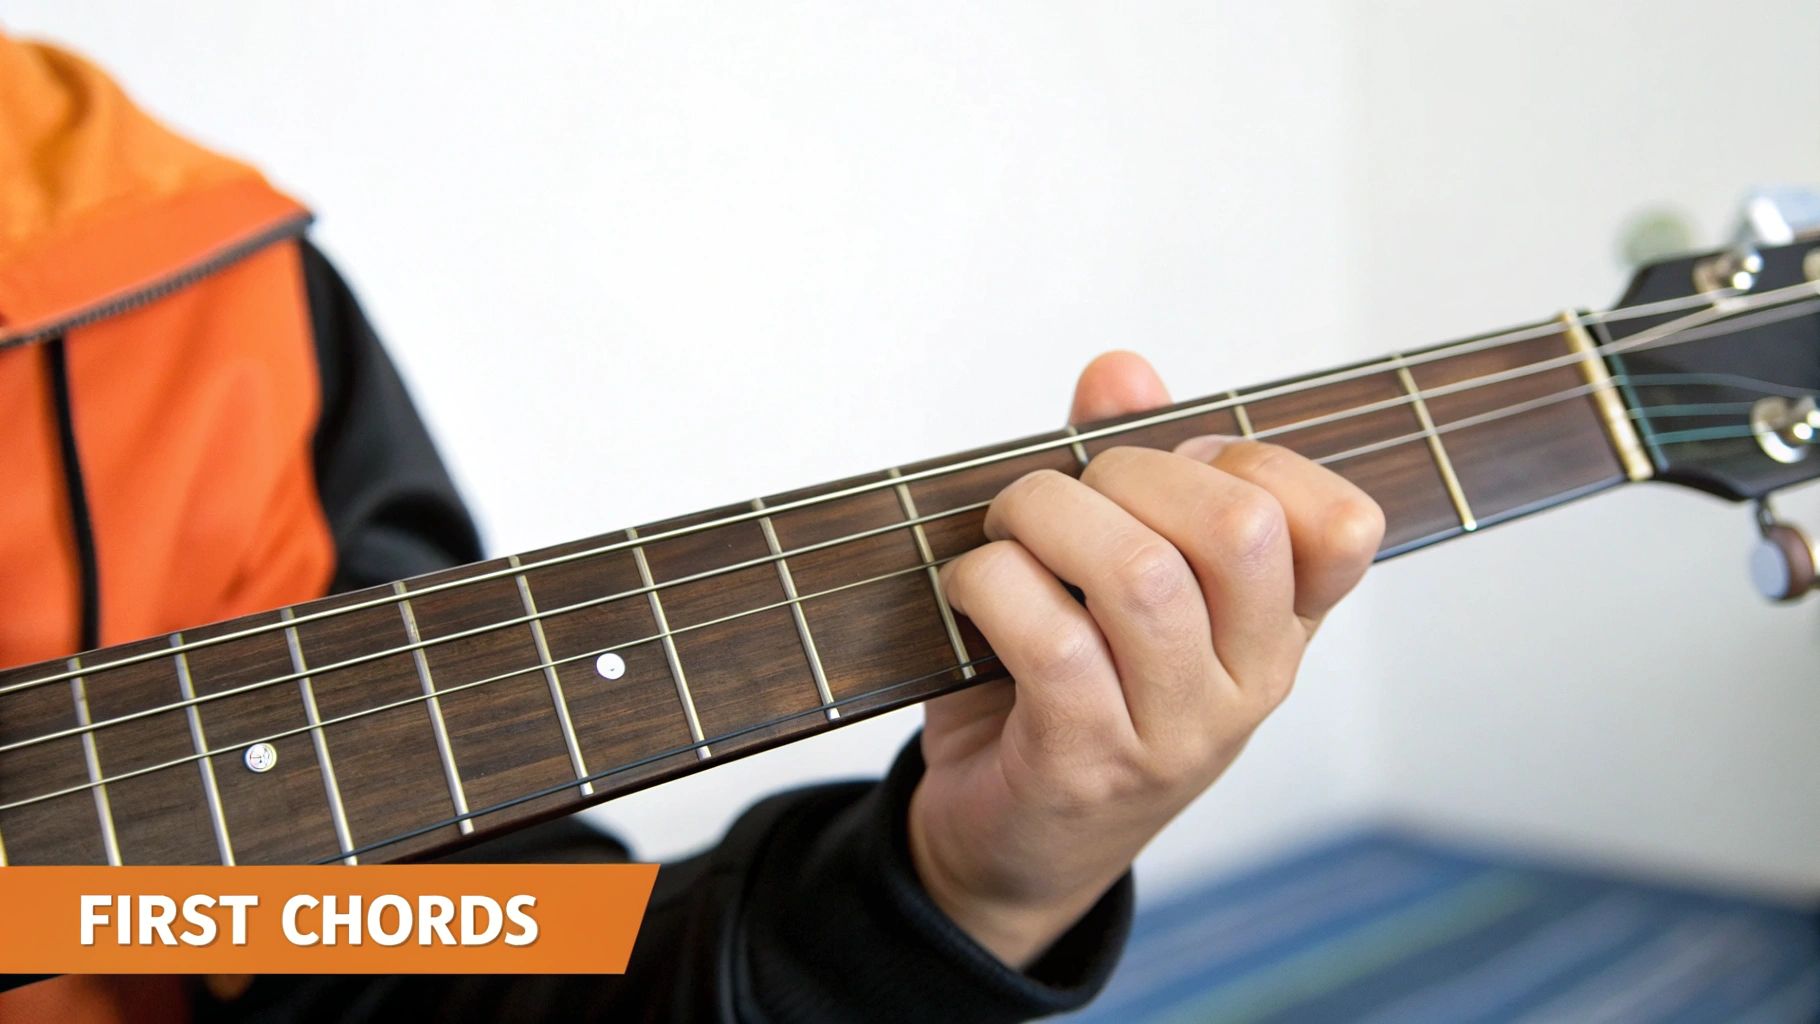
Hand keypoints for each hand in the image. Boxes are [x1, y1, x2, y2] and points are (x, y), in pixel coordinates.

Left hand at [907, 351, 1384, 967]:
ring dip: (1048, 516)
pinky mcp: (1088, 763)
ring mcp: (1177, 733)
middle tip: (1063, 491)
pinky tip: (971, 587)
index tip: (1170, 467)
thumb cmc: (1063, 690)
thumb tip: (1123, 370)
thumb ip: (1124, 468)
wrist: (1010, 845)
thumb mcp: (1110, 576)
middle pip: (1240, 530)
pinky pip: (1051, 641)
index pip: (1344, 525)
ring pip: (1142, 576)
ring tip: (1009, 530)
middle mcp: (1250, 685)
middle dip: (1130, 471)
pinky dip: (992, 584)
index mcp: (1279, 630)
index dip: (1251, 458)